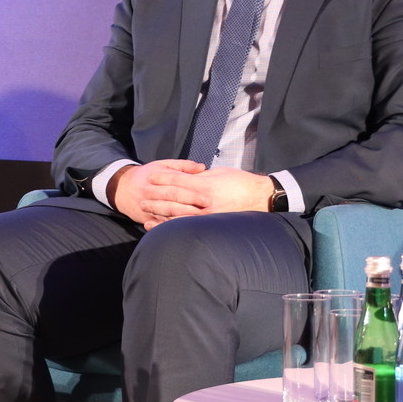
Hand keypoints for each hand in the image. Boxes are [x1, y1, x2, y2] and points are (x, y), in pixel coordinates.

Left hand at [112, 161, 271, 227]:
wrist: (260, 199)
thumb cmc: (240, 183)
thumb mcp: (219, 174)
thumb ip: (200, 177)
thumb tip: (183, 176)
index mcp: (207, 186)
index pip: (179, 181)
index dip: (163, 179)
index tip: (150, 176)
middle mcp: (206, 202)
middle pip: (175, 199)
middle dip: (156, 197)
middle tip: (142, 196)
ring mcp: (209, 216)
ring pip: (178, 216)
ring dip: (160, 214)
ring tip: (146, 212)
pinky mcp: (211, 226)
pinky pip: (188, 227)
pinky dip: (173, 227)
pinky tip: (161, 227)